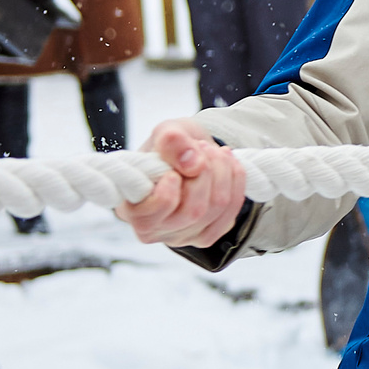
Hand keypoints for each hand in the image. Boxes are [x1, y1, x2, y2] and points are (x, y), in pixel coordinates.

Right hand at [116, 118, 248, 245]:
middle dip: (204, 172)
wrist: (189, 153)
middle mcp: (156, 230)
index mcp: (132, 210)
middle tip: (200, 147)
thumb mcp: (165, 132)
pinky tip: (228, 161)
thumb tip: (193, 164)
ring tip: (212, 151)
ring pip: (216, 209)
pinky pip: (232, 210)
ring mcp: (184, 236)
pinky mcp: (209, 232)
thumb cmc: (169, 148)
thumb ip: (171, 141)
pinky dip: (236, 180)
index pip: (149, 216)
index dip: (168, 190)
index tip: (172, 170)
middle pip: (192, 212)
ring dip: (222, 171)